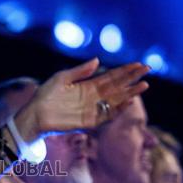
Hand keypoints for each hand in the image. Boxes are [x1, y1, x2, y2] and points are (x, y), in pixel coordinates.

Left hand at [15, 59, 149, 139]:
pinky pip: (107, 115)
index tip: (138, 64)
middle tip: (147, 71)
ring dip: (130, 93)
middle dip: (132, 79)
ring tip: (143, 85)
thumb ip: (80, 71)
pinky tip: (128, 101)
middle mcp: (93, 97)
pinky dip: (117, 109)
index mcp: (88, 85)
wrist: (35, 114)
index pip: (111, 77)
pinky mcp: (89, 121)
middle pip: (117, 87)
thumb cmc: (45, 95)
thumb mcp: (62, 78)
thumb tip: (98, 61)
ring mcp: (92, 109)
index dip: (125, 71)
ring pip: (116, 100)